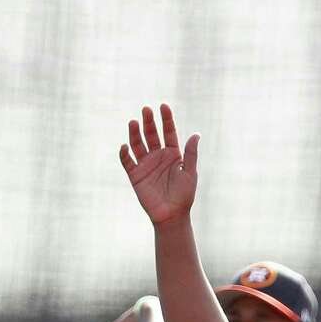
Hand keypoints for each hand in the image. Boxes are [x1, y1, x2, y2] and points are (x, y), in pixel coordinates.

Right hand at [120, 104, 199, 226]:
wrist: (172, 215)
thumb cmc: (184, 195)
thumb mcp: (190, 173)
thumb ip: (191, 153)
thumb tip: (196, 134)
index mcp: (173, 154)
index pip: (169, 132)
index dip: (166, 119)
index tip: (163, 106)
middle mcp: (158, 156)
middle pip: (152, 134)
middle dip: (149, 122)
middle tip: (146, 110)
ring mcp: (146, 165)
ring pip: (138, 144)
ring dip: (135, 133)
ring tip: (133, 122)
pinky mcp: (135, 175)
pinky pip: (127, 161)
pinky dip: (124, 153)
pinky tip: (125, 146)